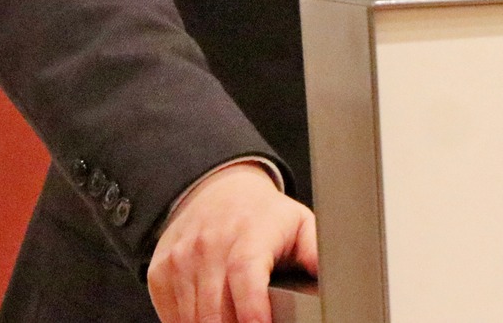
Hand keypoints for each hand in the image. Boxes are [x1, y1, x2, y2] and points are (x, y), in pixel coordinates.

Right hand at [148, 162, 317, 322]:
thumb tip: (342, 276)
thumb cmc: (263, 216)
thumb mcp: (299, 224)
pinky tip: (214, 319)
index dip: (252, 309)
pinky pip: (172, 316)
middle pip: (217, 308)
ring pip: (194, 318)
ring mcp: (181, 259)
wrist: (215, 192)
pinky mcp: (160, 273)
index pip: (246, 273)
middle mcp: (210, 244)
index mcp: (250, 231)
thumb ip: (318, 253)